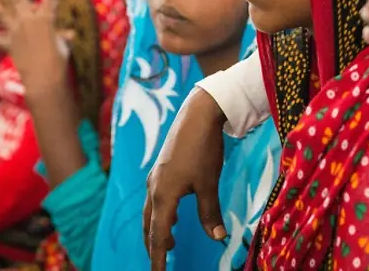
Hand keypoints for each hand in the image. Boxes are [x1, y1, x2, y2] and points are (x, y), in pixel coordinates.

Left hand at [0, 0, 68, 91]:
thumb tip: (69, 35)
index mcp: (45, 19)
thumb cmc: (58, 61)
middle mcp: (28, 21)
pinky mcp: (9, 44)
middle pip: (17, 0)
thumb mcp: (62, 46)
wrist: (43, 77)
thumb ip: (62, 37)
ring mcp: (16, 32)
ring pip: (2, 14)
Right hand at [143, 88, 227, 269]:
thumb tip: (218, 238)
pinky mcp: (162, 169)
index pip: (158, 237)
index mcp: (163, 196)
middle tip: (162, 264)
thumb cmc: (203, 149)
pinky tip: (174, 214)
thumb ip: (210, 213)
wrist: (197, 114)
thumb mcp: (209, 183)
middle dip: (155, 247)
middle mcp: (154, 188)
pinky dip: (161, 213)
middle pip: (150, 227)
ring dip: (158, 230)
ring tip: (170, 244)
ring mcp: (155, 177)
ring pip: (152, 212)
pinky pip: (156, 199)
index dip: (158, 259)